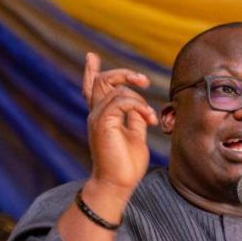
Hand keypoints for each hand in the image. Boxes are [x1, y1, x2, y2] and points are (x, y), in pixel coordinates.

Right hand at [82, 52, 157, 197]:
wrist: (118, 184)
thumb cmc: (126, 164)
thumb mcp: (135, 136)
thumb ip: (134, 118)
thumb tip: (141, 107)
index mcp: (102, 117)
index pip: (92, 89)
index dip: (91, 72)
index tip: (91, 57)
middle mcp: (96, 114)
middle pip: (103, 80)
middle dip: (124, 74)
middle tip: (144, 80)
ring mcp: (97, 118)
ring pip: (115, 89)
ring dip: (139, 99)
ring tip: (150, 118)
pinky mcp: (102, 123)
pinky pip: (121, 101)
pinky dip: (138, 106)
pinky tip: (147, 119)